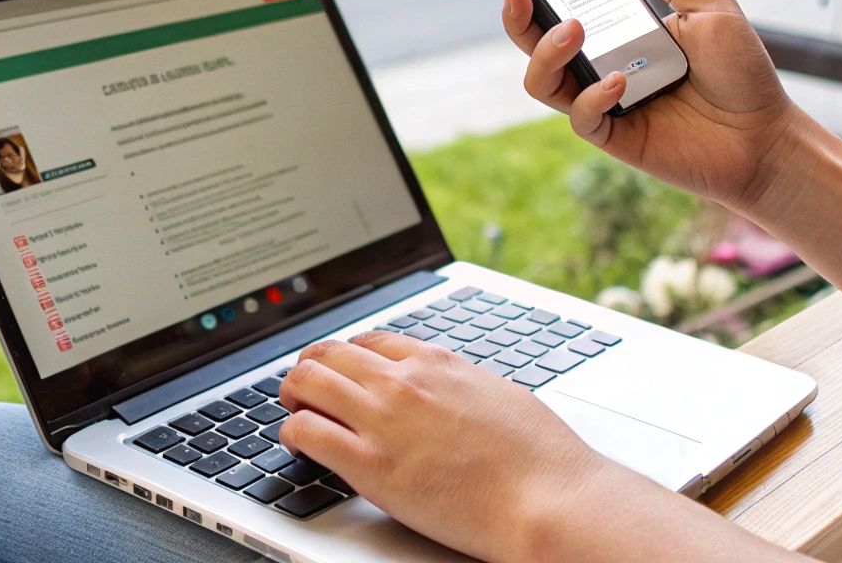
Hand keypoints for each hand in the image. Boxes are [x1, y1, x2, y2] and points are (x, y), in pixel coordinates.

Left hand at [277, 331, 629, 561]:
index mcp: (437, 363)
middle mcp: (404, 383)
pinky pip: (306, 431)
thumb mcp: (499, 396)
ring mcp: (384, 421)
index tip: (340, 370)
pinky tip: (298, 444)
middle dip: (310, 368)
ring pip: (307, 382)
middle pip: (329, 354)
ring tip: (294, 410)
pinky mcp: (370, 466)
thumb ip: (461, 387)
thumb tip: (450, 390)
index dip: (346, 356)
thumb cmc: (539, 458)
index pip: (368, 342)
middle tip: (304, 388)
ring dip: (293, 393)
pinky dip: (291, 432)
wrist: (549, 500)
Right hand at [502, 0, 799, 211]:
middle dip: (518, 17)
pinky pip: (580, 117)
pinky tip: (618, 82)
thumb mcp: (709, 5)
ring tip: (574, 30)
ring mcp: (605, 102)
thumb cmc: (742, 74)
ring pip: (542, 81)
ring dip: (546, 53)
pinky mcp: (615, 136)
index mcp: (619, 33)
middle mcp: (602, 66)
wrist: (768, 135)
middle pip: (535, 44)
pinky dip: (591, 96)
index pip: (563, 6)